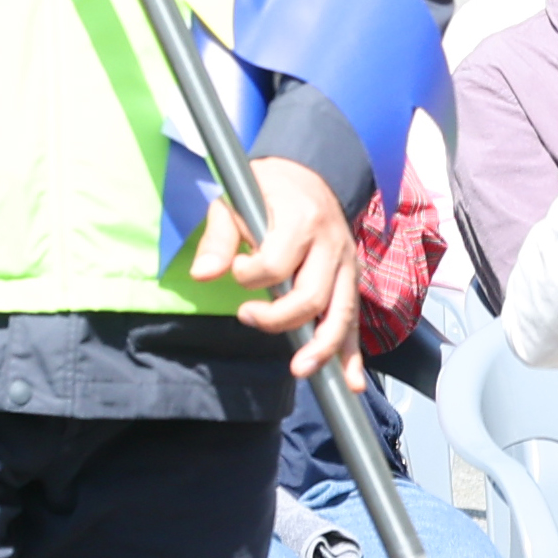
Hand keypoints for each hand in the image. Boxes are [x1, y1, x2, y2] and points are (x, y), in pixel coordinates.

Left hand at [188, 154, 360, 374]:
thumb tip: (202, 275)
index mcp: (301, 219)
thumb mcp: (234, 201)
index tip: (236, 271)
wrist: (309, 175)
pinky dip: (353, 354)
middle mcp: (331, 244)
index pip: (276, 263)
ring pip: (340, 313)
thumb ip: (217, 239)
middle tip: (246, 315)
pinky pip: (355, 320)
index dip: (249, 275)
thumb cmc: (266, 191)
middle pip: (311, 295)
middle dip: (278, 317)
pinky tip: (351, 382)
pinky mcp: (352, 279)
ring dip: (322, 347)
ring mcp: (347, 264)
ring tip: (300, 370)